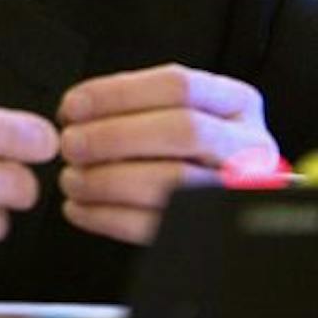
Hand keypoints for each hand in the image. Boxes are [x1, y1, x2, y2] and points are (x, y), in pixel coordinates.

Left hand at [56, 63, 276, 245]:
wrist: (214, 197)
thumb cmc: (186, 150)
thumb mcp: (177, 113)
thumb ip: (136, 105)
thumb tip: (75, 111)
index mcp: (237, 104)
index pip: (179, 86)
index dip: (118, 94)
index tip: (73, 106)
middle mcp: (246, 146)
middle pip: (183, 131)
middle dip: (115, 136)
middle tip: (71, 143)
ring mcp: (232, 191)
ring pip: (174, 183)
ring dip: (108, 181)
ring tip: (72, 179)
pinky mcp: (207, 231)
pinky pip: (158, 227)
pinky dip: (108, 218)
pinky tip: (81, 208)